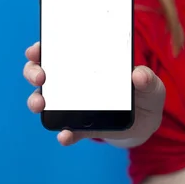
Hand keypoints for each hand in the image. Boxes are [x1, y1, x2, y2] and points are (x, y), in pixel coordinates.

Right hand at [23, 42, 164, 145]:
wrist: (146, 122)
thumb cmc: (145, 93)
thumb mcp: (151, 83)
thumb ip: (148, 78)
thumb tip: (138, 74)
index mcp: (87, 63)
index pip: (59, 49)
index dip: (43, 47)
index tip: (37, 48)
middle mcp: (72, 81)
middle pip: (41, 71)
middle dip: (33, 71)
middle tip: (40, 76)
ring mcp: (72, 105)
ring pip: (44, 100)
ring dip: (36, 101)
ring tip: (41, 105)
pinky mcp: (80, 128)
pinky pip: (66, 130)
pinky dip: (64, 134)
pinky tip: (65, 135)